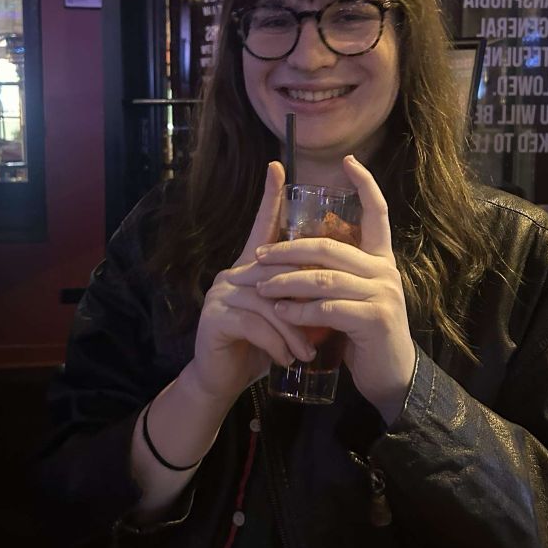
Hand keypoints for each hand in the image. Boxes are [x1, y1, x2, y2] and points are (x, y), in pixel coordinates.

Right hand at [191, 161, 314, 403]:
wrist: (222, 382)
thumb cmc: (258, 348)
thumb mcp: (283, 319)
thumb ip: (297, 297)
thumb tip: (332, 282)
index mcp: (253, 268)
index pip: (264, 226)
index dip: (271, 197)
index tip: (278, 165)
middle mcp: (235, 273)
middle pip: (278, 270)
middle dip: (306, 298)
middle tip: (330, 321)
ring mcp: (221, 294)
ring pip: (270, 301)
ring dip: (294, 330)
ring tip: (308, 352)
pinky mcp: (215, 318)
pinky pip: (256, 324)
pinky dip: (277, 343)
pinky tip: (287, 360)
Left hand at [252, 155, 415, 423]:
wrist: (391, 376)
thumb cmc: (365, 334)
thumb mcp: (353, 297)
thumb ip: (336, 275)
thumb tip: (297, 256)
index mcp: (381, 260)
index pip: (379, 213)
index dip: (365, 185)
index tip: (349, 160)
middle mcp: (385, 271)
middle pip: (331, 247)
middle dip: (289, 249)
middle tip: (258, 255)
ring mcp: (382, 295)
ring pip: (324, 278)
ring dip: (287, 282)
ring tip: (261, 286)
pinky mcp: (373, 319)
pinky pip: (327, 308)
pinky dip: (299, 311)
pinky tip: (281, 313)